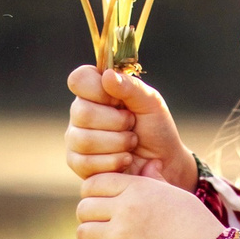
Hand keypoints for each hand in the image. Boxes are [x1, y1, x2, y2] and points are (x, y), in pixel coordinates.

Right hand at [65, 65, 196, 188]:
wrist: (164, 162)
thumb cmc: (155, 128)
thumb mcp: (150, 102)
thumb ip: (130, 87)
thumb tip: (107, 75)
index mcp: (94, 90)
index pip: (78, 80)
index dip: (99, 90)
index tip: (119, 100)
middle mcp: (80, 112)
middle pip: (82, 113)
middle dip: (117, 122)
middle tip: (132, 124)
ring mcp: (75, 138)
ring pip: (84, 140)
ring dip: (118, 143)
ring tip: (131, 142)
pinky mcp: (77, 163)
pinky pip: (86, 163)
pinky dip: (113, 161)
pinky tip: (125, 159)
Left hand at [75, 171, 228, 238]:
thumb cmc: (197, 225)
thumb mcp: (177, 195)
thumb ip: (154, 181)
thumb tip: (149, 165)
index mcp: (138, 188)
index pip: (93, 183)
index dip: (93, 194)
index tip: (102, 206)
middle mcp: (126, 208)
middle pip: (84, 208)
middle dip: (91, 218)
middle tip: (103, 227)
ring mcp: (122, 236)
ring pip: (83, 234)